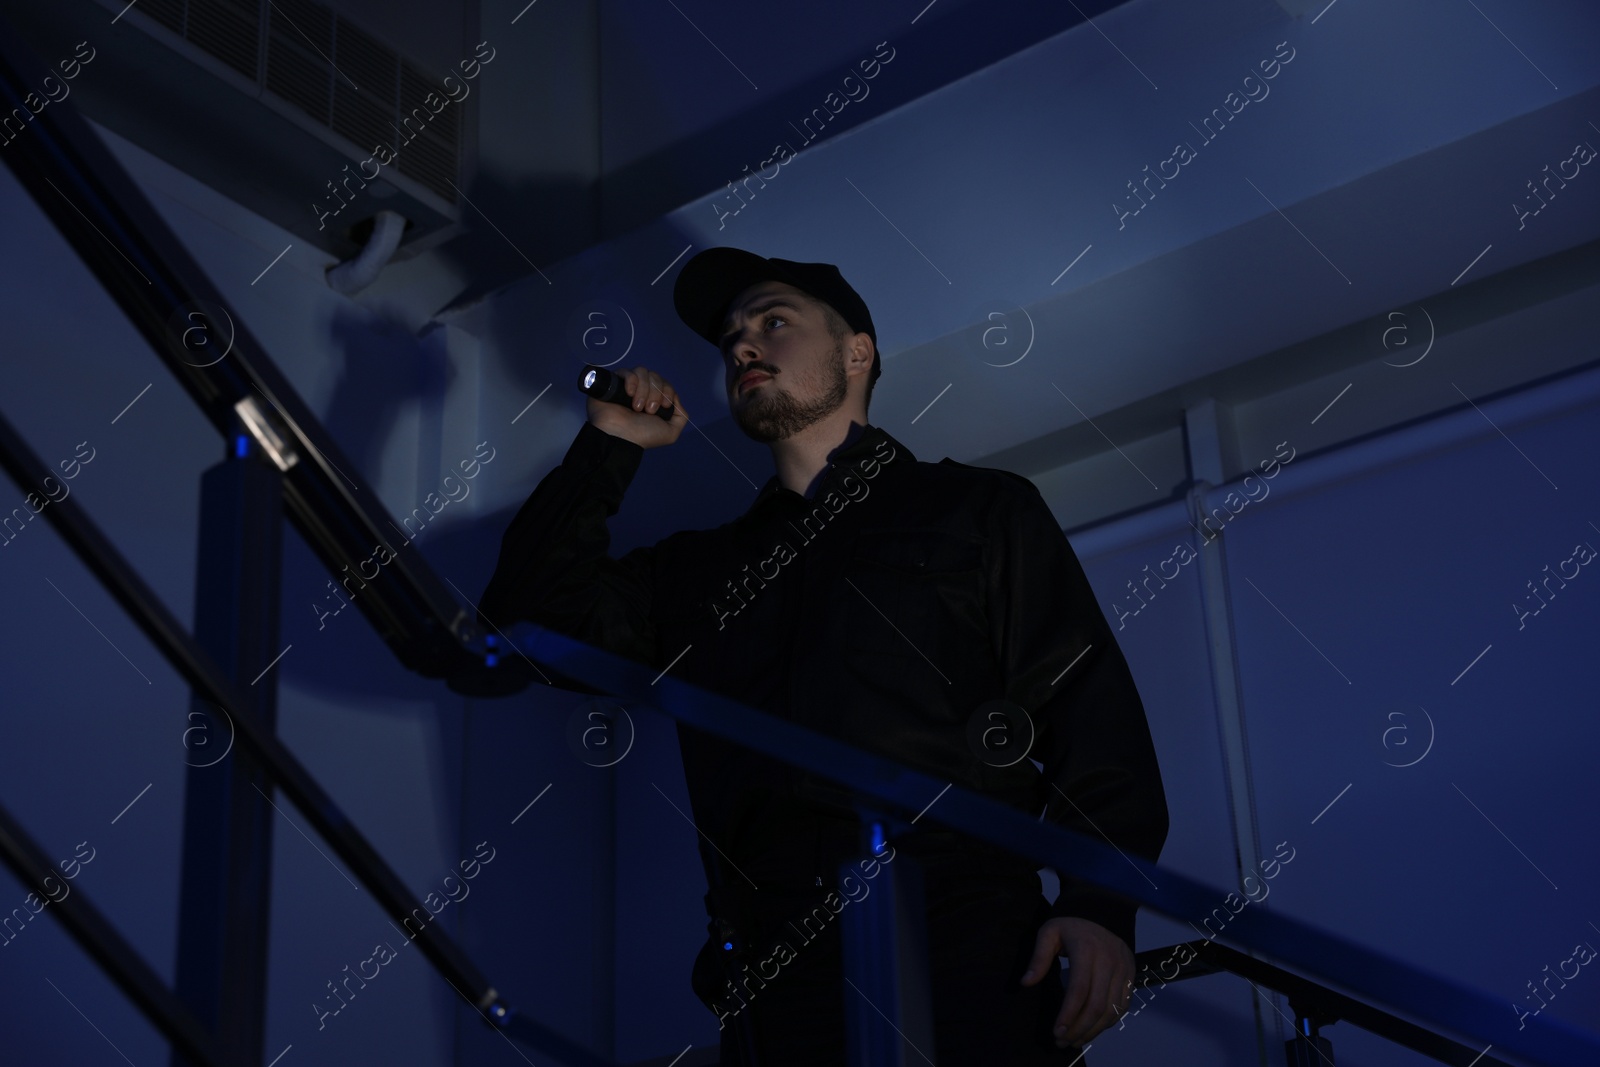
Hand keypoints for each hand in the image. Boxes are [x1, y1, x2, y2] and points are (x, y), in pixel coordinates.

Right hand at [587, 365, 688, 448]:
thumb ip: (681, 416)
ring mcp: (628, 385)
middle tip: (649, 410)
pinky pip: (627, 372)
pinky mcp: (615, 382)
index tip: (663, 406)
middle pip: (655, 376)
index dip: (667, 391)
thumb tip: (675, 398)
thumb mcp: (671, 432)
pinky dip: (632, 381)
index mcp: (655, 399)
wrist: (621, 437)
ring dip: (643, 390)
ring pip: (642, 372)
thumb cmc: (644, 435)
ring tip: (637, 407)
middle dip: (655, 393)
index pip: (666, 383)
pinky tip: (629, 394)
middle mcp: (642, 390)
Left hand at [1019, 916, 1134, 1048]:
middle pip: (1097, 1005)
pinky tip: (1093, 1029)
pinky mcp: (1132, 976)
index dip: (1068, 1014)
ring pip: (1112, 1010)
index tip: (1056, 1031)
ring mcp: (1124, 970)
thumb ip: (1038, 957)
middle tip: (1062, 1041)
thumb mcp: (1049, 932)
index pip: (1079, 990)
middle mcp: (1109, 961)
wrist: (1103, 911)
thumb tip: (1026, 983)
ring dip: (1094, 1030)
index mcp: (1087, 950)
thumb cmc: (1071, 925)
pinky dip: (1108, 1022)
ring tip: (1075, 1041)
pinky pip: (1123, 1006)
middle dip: (1079, 1028)